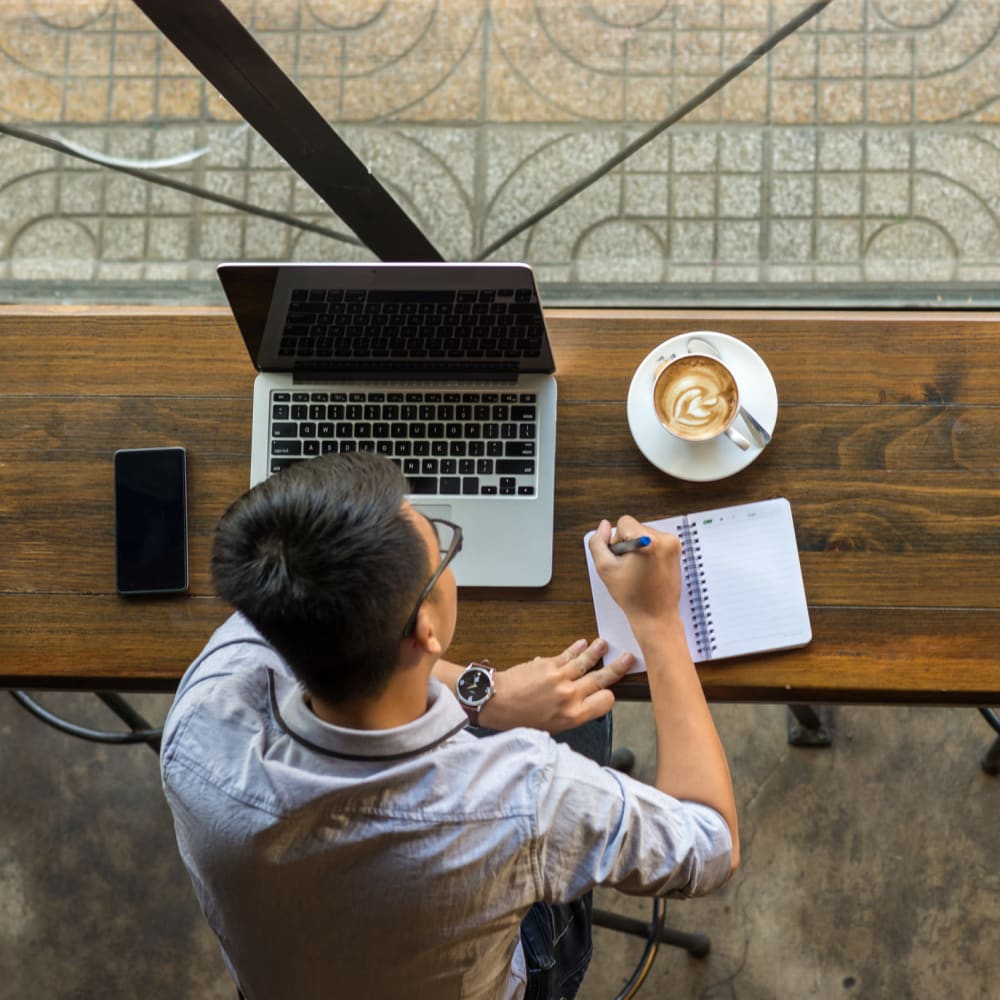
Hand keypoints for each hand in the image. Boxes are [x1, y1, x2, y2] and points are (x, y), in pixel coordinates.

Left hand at [477, 638, 634, 733]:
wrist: (496, 702)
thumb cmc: (519, 719)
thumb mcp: (550, 727)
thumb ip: (570, 715)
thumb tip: (581, 703)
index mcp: (573, 715)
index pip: (605, 702)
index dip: (609, 696)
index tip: (610, 691)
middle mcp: (570, 695)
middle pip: (601, 679)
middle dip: (617, 668)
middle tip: (628, 658)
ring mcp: (560, 677)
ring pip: (586, 662)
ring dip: (597, 652)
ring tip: (605, 645)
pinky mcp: (548, 663)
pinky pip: (568, 654)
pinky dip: (577, 648)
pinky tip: (583, 643)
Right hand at [588, 516, 683, 626]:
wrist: (656, 615)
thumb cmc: (633, 596)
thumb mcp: (605, 568)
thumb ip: (598, 543)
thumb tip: (603, 525)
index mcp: (649, 542)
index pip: (624, 523)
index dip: (616, 541)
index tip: (622, 559)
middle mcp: (665, 539)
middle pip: (634, 528)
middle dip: (628, 545)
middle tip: (630, 568)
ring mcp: (673, 545)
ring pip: (644, 534)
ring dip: (638, 548)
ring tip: (639, 570)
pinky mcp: (676, 550)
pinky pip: (654, 541)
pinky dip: (648, 552)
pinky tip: (647, 570)